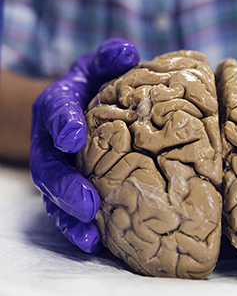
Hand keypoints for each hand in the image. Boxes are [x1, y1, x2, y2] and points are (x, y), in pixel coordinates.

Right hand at [30, 39, 139, 252]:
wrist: (80, 108)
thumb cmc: (93, 86)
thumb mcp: (98, 67)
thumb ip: (108, 59)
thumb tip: (128, 52)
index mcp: (57, 107)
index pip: (55, 114)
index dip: (62, 125)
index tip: (72, 137)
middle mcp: (52, 142)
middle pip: (50, 168)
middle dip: (65, 186)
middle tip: (86, 203)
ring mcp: (59, 168)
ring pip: (55, 197)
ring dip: (70, 217)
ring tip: (89, 235)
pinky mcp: (69, 187)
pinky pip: (68, 211)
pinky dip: (78, 228)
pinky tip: (96, 243)